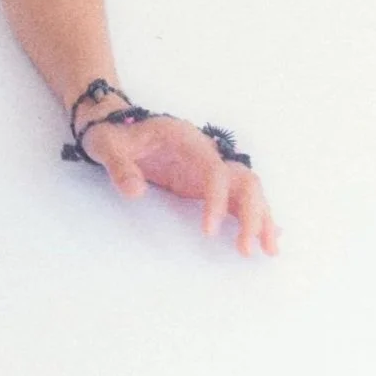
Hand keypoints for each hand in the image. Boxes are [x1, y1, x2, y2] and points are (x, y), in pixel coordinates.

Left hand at [78, 113, 281, 257]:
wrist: (112, 125)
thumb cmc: (111, 134)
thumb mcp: (106, 146)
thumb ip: (119, 167)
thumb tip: (136, 192)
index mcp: (185, 140)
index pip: (214, 170)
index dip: (217, 200)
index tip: (208, 232)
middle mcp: (206, 152)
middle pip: (243, 180)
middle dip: (252, 214)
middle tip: (246, 248)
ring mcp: (209, 167)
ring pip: (248, 190)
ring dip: (261, 218)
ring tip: (268, 250)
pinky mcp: (206, 181)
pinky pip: (238, 198)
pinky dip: (253, 216)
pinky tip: (269, 236)